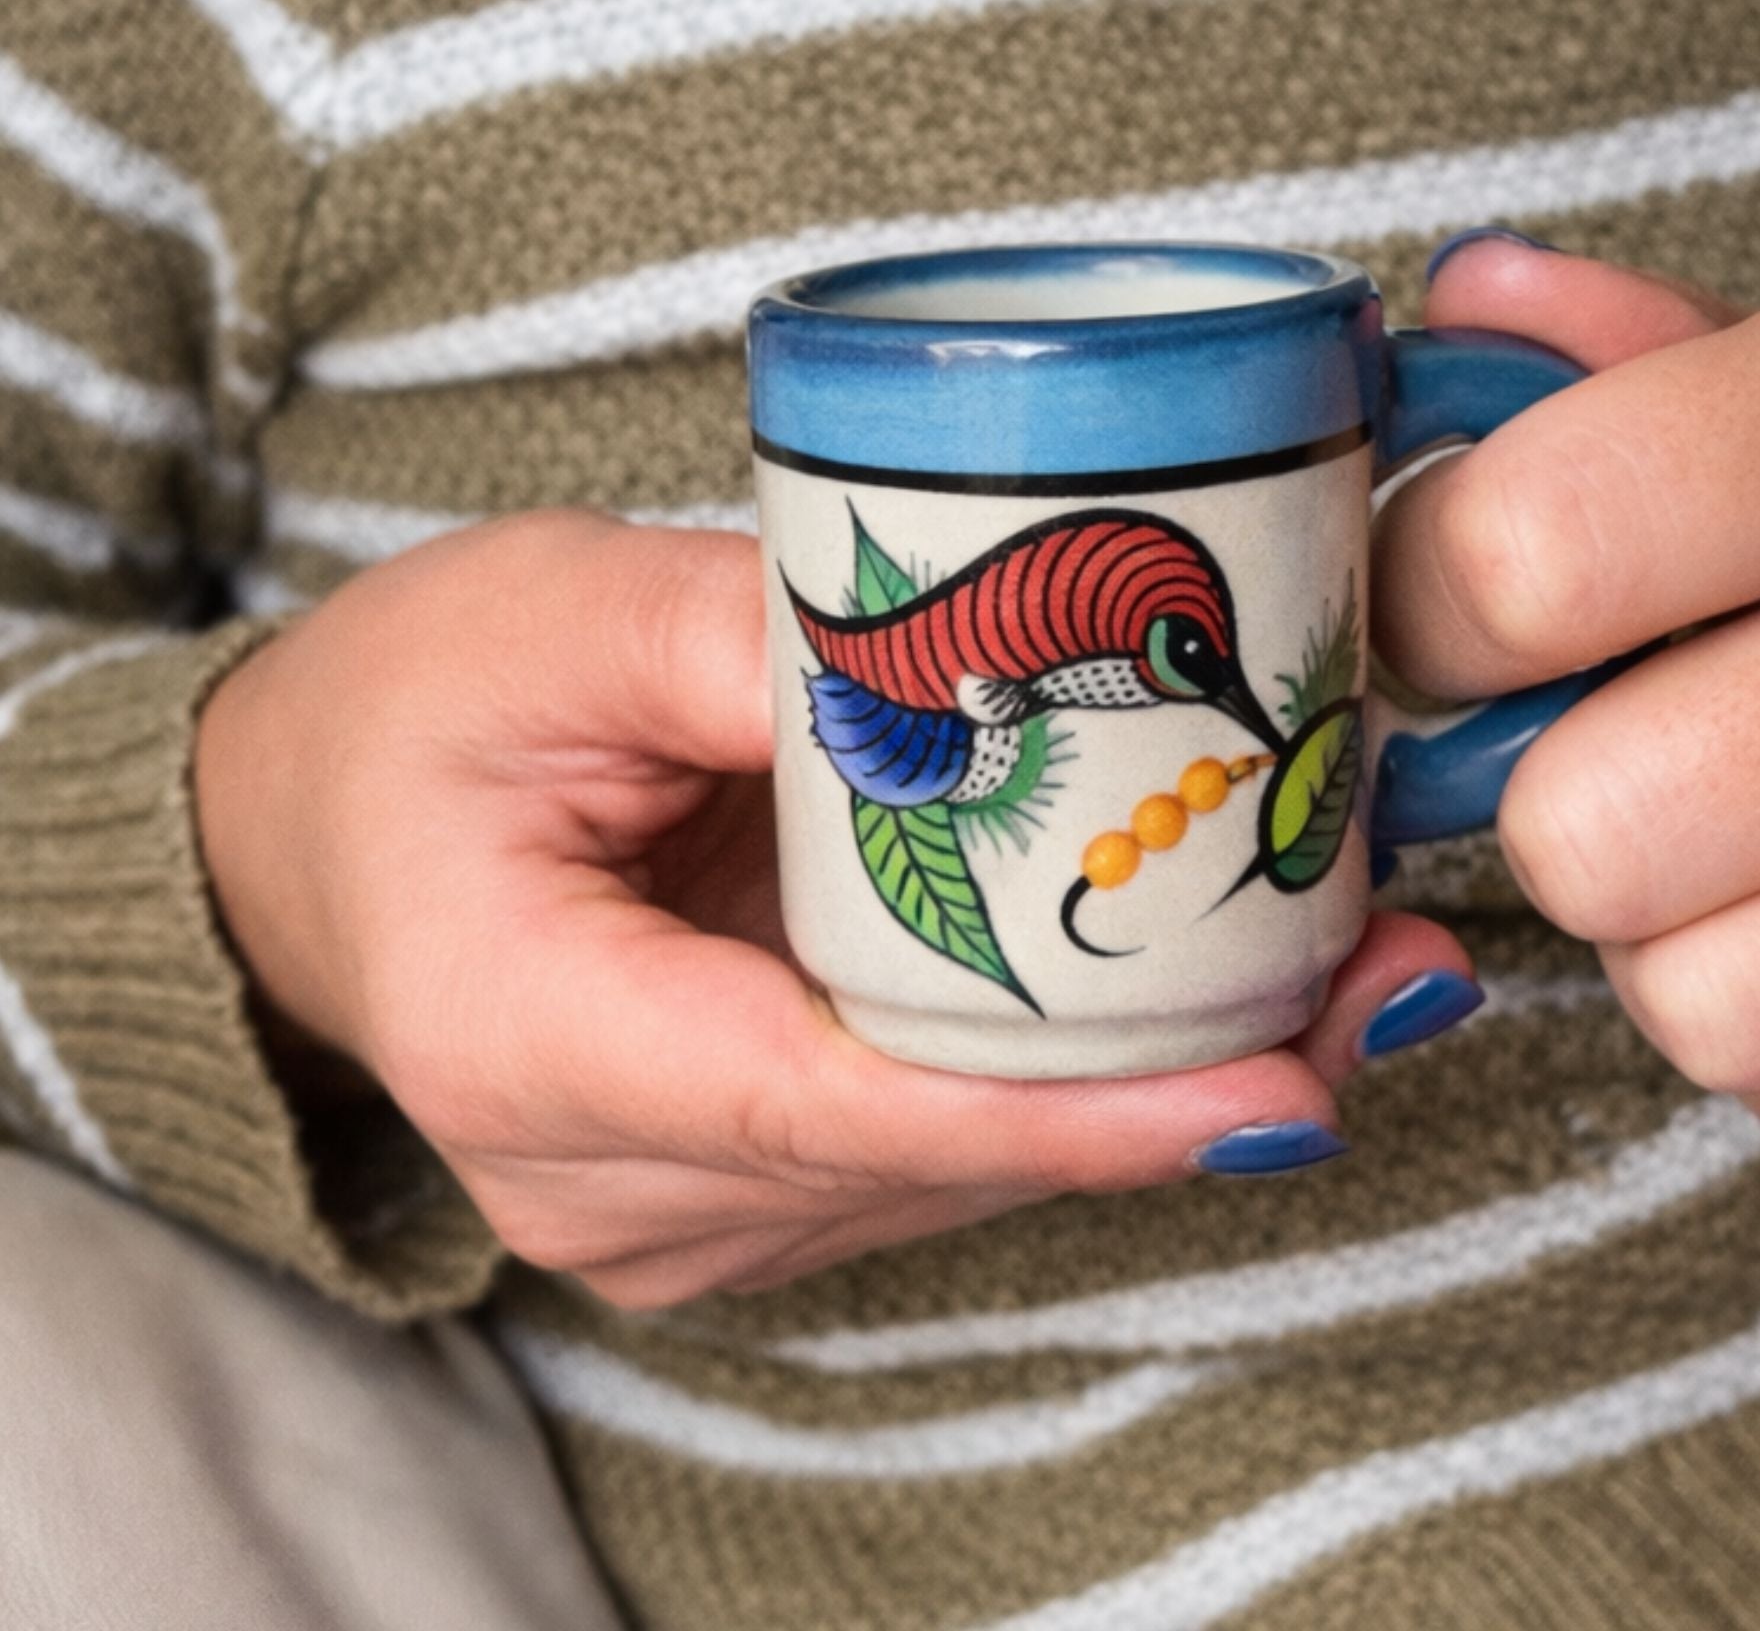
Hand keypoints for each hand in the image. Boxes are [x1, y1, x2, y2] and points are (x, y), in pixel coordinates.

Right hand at [195, 510, 1469, 1306]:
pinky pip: (930, 1144)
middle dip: (1171, 1082)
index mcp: (536, 1044)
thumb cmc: (405, 714)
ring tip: (1335, 958)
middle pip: (935, 1154)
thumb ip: (752, 636)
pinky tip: (1185, 985)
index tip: (1273, 1088)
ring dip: (1140, 1078)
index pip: (836, 1105)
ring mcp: (680, 1208)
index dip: (1069, 1112)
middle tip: (1384, 968)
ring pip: (955, 1168)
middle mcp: (615, 1182)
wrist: (312, 835)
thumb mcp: (554, 614)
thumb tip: (982, 664)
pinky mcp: (737, 1183)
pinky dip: (1061, 1073)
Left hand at [1375, 237, 1759, 1169]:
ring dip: (1670, 940)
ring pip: (1705, 1007)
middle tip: (1607, 746)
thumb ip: (1626, 346)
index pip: (1527, 557)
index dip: (1426, 606)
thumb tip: (1461, 302)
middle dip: (1551, 804)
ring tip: (1735, 841)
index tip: (1449, 611)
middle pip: (1593, 831)